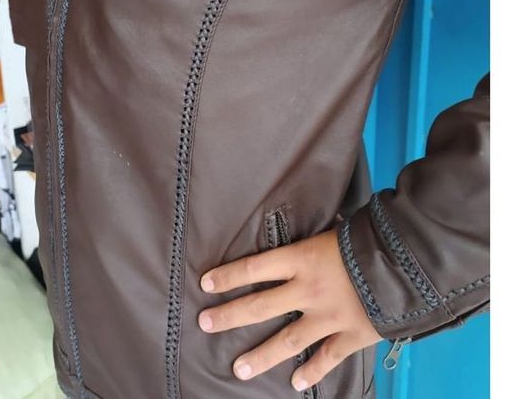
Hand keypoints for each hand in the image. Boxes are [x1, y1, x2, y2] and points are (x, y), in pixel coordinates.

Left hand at [198, 225, 382, 391]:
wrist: (410, 262)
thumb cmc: (369, 239)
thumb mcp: (332, 232)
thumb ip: (311, 243)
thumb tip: (300, 235)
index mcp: (301, 258)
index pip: (253, 268)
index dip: (227, 276)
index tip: (206, 283)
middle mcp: (308, 290)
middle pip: (260, 305)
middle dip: (229, 316)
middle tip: (205, 323)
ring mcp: (329, 316)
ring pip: (287, 340)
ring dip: (261, 356)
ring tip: (238, 369)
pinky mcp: (351, 335)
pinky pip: (326, 358)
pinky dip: (311, 372)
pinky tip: (295, 383)